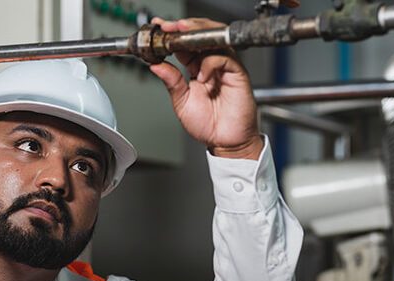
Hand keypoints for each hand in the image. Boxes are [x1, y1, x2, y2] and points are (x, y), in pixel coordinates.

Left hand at [149, 17, 263, 159]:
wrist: (224, 141)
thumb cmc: (208, 125)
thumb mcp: (181, 102)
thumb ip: (172, 81)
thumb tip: (156, 66)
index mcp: (196, 68)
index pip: (185, 43)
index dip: (173, 34)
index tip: (159, 28)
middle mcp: (211, 64)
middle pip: (201, 35)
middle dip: (185, 26)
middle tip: (170, 26)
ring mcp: (225, 67)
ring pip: (214, 40)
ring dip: (197, 34)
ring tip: (181, 36)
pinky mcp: (237, 73)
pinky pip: (225, 58)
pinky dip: (210, 63)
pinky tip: (202, 77)